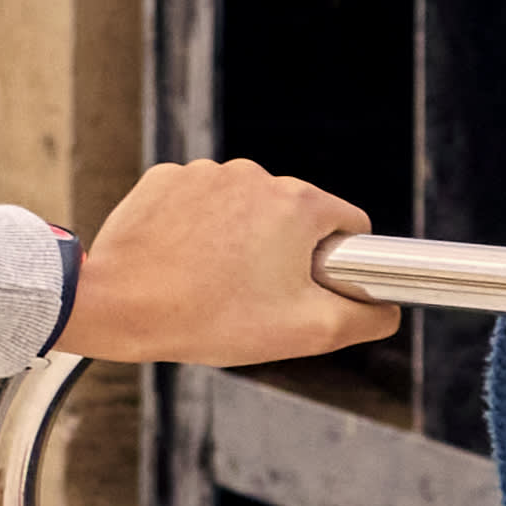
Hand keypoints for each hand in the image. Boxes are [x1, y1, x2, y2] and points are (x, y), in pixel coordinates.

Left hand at [60, 155, 388, 360]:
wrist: (118, 306)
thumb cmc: (213, 318)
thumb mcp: (309, 331)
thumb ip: (366, 317)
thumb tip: (387, 308)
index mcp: (299, 202)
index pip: (348, 226)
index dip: (338, 263)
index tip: (309, 290)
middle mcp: (254, 175)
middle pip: (294, 216)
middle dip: (286, 253)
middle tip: (255, 295)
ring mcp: (204, 173)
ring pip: (245, 210)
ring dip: (240, 240)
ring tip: (212, 282)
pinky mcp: (164, 180)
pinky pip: (199, 205)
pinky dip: (197, 230)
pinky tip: (181, 262)